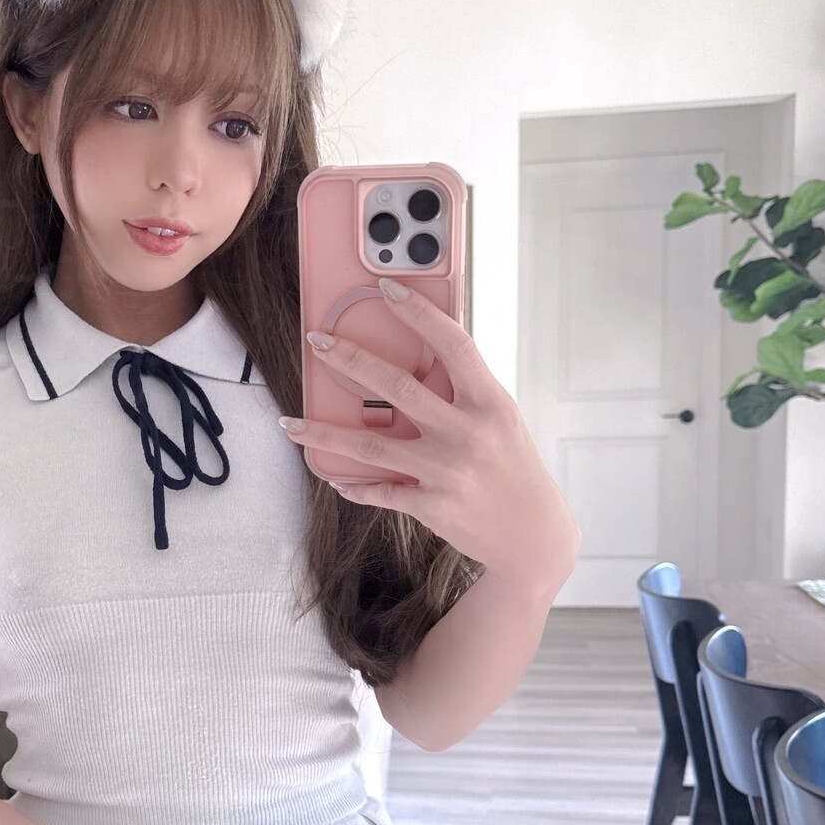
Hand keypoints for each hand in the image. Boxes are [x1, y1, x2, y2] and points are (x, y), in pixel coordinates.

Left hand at [281, 277, 580, 592]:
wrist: (533, 537)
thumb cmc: (515, 469)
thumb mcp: (501, 420)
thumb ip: (465, 392)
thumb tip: (423, 358)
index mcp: (488, 403)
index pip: (452, 344)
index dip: (419, 313)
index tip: (387, 288)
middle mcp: (467, 434)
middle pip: (397, 387)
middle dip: (350, 359)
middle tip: (318, 342)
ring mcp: (446, 472)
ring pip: (371, 446)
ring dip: (323, 433)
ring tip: (291, 423)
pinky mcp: (431, 506)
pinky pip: (381, 491)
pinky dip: (355, 485)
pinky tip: (335, 478)